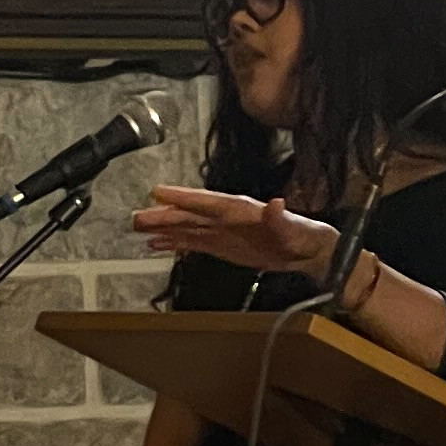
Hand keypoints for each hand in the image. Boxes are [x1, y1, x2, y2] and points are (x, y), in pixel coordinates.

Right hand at [132, 183, 339, 279]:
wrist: (309, 251)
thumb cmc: (303, 235)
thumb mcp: (293, 228)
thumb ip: (280, 218)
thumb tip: (275, 202)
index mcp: (239, 209)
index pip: (206, 201)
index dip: (183, 197)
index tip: (159, 193)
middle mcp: (226, 217)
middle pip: (189, 214)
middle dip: (163, 215)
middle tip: (136, 217)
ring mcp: (221, 231)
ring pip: (186, 227)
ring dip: (163, 228)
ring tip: (138, 229)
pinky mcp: (222, 246)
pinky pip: (193, 243)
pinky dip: (175, 243)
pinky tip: (157, 245)